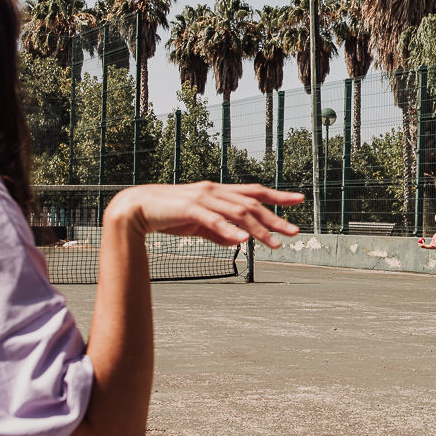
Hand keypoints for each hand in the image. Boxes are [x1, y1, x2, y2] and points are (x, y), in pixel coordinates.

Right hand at [105, 182, 301, 247]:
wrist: (136, 208)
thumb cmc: (169, 215)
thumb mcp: (200, 224)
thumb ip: (219, 231)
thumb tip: (239, 240)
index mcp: (219, 192)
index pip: (254, 191)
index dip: (277, 195)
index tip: (299, 200)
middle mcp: (214, 191)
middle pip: (252, 203)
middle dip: (275, 218)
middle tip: (294, 232)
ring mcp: (202, 198)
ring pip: (237, 212)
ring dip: (258, 229)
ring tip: (273, 244)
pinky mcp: (189, 209)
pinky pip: (213, 220)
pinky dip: (229, 230)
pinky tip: (242, 241)